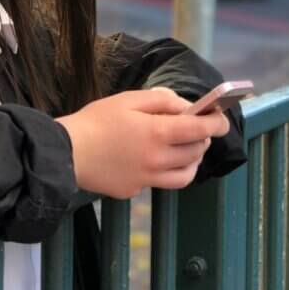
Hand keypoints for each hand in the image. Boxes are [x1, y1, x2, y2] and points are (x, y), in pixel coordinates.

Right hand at [56, 87, 229, 198]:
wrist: (66, 152)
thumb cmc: (96, 121)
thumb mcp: (129, 99)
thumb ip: (162, 101)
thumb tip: (186, 107)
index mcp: (158, 133)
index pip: (201, 129)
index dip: (217, 122)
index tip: (221, 118)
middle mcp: (158, 160)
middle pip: (197, 151)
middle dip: (203, 138)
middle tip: (196, 128)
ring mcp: (147, 179)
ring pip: (186, 174)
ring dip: (192, 160)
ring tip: (184, 148)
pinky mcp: (134, 190)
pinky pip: (160, 182)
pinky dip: (165, 171)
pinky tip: (152, 159)